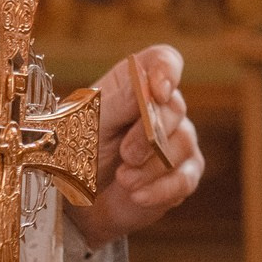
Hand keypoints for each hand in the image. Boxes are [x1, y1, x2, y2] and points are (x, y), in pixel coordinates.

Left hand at [67, 45, 204, 250]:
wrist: (76, 201)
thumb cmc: (77, 152)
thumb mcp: (88, 124)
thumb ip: (119, 103)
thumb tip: (150, 88)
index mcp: (134, 84)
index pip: (164, 60)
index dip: (167, 71)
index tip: (158, 93)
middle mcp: (161, 107)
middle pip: (175, 107)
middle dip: (148, 135)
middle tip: (125, 154)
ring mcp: (177, 140)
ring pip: (182, 145)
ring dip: (150, 167)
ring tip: (123, 178)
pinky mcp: (183, 174)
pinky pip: (185, 178)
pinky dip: (160, 189)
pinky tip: (137, 195)